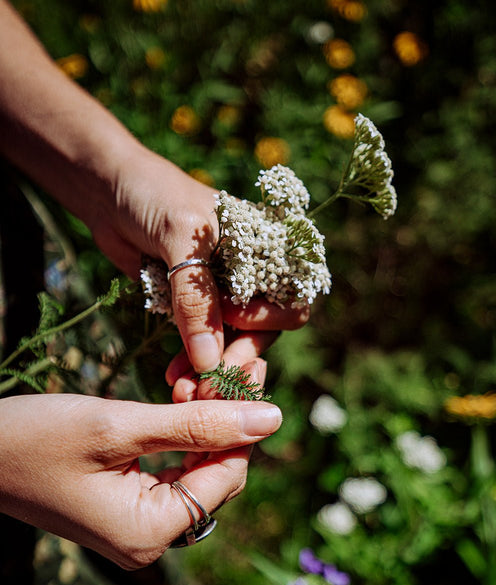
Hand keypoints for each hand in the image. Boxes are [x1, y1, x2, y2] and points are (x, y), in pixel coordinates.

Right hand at [0, 364, 279, 569]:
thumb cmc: (34, 438)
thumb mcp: (119, 426)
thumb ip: (198, 424)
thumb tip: (273, 420)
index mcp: (149, 533)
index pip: (228, 477)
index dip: (245, 424)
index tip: (255, 368)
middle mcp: (149, 541)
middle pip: (216, 476)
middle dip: (227, 420)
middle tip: (235, 362)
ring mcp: (136, 528)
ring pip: (198, 471)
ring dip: (205, 423)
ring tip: (207, 373)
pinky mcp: (125, 510)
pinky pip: (172, 473)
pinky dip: (182, 435)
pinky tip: (182, 397)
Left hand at [90, 145, 308, 375]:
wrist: (109, 188)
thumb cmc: (155, 195)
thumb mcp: (180, 239)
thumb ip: (196, 300)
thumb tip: (209, 363)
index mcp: (268, 252)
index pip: (291, 302)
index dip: (269, 321)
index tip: (232, 321)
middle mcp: (252, 278)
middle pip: (262, 334)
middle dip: (235, 361)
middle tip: (207, 385)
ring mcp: (223, 296)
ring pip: (231, 346)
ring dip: (211, 370)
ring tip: (183, 388)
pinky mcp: (194, 310)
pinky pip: (201, 345)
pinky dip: (190, 363)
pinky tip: (173, 376)